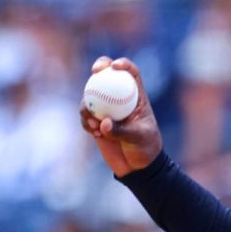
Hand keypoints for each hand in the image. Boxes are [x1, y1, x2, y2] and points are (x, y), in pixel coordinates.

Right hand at [78, 57, 162, 176]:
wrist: (137, 166)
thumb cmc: (145, 149)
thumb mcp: (138, 138)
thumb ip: (121, 130)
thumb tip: (103, 122)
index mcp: (137, 97)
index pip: (131, 74)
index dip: (124, 64)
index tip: (116, 66)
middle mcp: (120, 99)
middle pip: (107, 75)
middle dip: (100, 67)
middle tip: (96, 71)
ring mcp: (106, 109)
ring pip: (91, 95)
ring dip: (89, 105)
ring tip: (95, 124)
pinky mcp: (95, 121)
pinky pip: (85, 115)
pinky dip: (86, 121)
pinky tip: (94, 132)